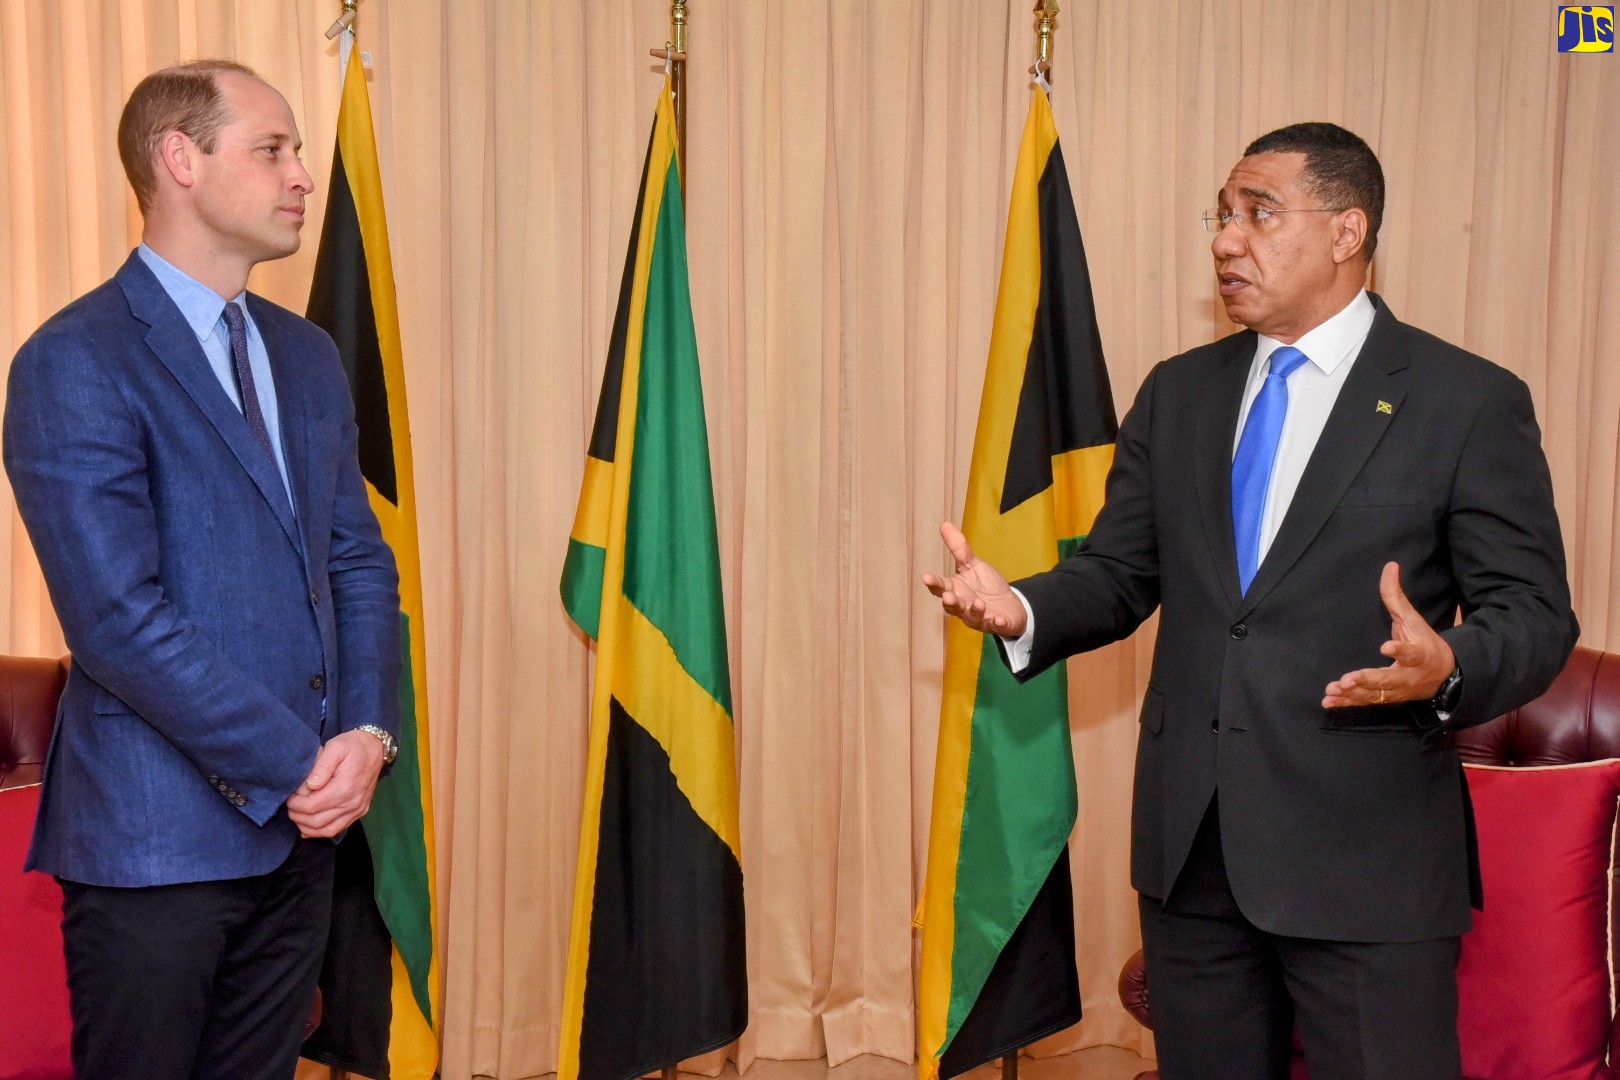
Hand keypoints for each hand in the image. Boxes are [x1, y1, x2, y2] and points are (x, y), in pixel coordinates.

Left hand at [286, 728, 385, 837]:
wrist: (375, 748)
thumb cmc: (352, 746)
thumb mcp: (335, 747)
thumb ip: (321, 766)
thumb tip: (309, 786)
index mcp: (344, 788)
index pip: (311, 807)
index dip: (295, 805)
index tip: (289, 797)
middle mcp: (352, 803)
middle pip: (316, 822)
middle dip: (298, 817)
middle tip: (290, 806)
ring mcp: (357, 810)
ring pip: (326, 830)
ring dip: (307, 827)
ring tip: (298, 816)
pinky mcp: (360, 812)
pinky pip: (338, 829)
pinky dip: (321, 831)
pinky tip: (310, 826)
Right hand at [921, 522, 1027, 636]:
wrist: (1010, 605)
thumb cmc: (986, 586)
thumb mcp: (972, 564)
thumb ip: (959, 548)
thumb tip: (944, 524)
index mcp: (956, 590)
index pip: (941, 587)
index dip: (934, 583)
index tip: (926, 577)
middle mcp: (963, 606)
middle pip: (953, 606)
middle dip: (951, 602)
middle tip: (949, 596)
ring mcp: (979, 617)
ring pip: (972, 617)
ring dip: (974, 611)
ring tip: (979, 603)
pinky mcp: (996, 624)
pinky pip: (995, 625)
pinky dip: (996, 623)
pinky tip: (998, 619)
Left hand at [1323, 561, 1454, 708]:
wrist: (1444, 676)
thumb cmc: (1425, 642)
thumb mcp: (1414, 619)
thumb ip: (1397, 596)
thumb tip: (1390, 565)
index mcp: (1419, 654)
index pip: (1410, 652)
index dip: (1399, 650)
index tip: (1386, 646)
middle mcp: (1408, 675)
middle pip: (1388, 680)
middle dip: (1367, 680)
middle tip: (1348, 679)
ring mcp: (1396, 690)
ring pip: (1374, 695)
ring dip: (1353, 693)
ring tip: (1334, 690)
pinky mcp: (1386, 698)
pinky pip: (1365, 702)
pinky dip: (1347, 703)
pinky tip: (1329, 701)